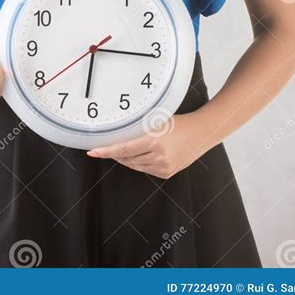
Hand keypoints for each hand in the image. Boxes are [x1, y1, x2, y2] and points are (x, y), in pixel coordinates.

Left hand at [86, 111, 209, 179]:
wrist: (201, 133)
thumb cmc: (179, 123)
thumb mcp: (157, 121)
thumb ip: (139, 129)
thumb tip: (118, 133)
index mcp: (154, 141)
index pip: (123, 149)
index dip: (106, 152)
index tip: (93, 152)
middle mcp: (158, 157)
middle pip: (127, 159)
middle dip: (115, 154)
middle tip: (104, 147)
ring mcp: (163, 167)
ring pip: (135, 166)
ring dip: (126, 159)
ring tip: (123, 149)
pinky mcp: (166, 173)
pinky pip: (145, 169)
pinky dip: (139, 163)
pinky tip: (140, 154)